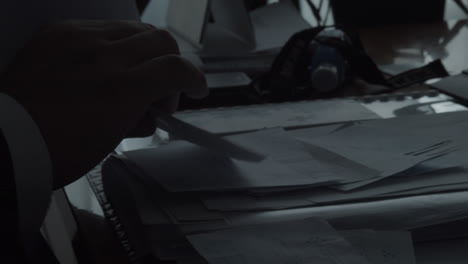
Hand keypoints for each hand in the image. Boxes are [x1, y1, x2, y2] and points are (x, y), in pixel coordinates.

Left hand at [3, 20, 207, 187]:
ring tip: (132, 74)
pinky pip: (102, 27)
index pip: (177, 68)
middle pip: (162, 40)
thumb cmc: (57, 151)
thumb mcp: (110, 141)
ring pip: (134, 29)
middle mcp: (105, 56)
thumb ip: (140, 118)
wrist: (6, 141)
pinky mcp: (59, 31)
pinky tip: (104, 63)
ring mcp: (80, 39)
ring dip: (145, 52)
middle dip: (172, 65)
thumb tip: (153, 109)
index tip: (197, 89)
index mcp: (121, 91)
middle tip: (160, 90)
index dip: (195, 79)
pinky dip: (115, 44)